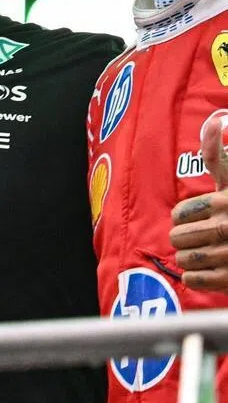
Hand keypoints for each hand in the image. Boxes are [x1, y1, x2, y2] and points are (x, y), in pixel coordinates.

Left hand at [170, 114, 227, 292]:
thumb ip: (219, 154)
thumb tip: (216, 122)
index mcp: (227, 201)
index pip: (181, 213)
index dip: (184, 217)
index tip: (194, 218)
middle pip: (179, 237)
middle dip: (183, 237)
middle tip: (194, 238)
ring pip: (185, 258)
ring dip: (188, 258)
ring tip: (200, 253)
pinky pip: (197, 280)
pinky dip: (195, 276)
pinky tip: (205, 270)